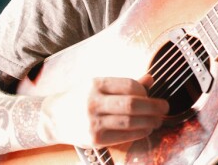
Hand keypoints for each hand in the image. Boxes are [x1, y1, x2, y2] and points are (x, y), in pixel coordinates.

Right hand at [41, 76, 168, 148]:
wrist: (53, 118)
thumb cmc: (80, 98)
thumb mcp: (98, 85)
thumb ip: (124, 83)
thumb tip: (151, 79)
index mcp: (96, 84)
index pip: (129, 85)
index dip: (145, 91)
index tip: (151, 94)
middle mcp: (93, 102)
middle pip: (132, 104)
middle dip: (153, 106)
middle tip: (164, 108)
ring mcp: (93, 122)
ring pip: (130, 122)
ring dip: (149, 121)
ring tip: (157, 120)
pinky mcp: (95, 138)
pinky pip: (124, 136)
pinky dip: (139, 133)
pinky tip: (146, 129)